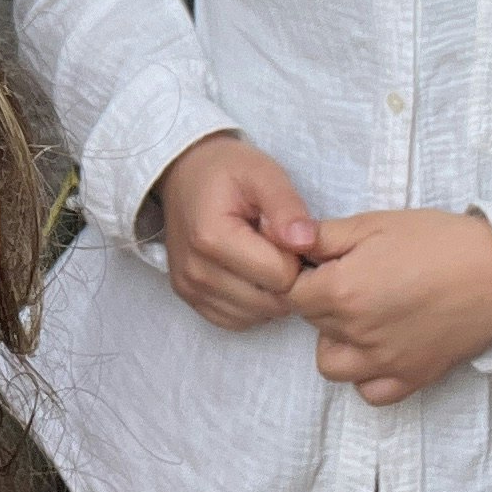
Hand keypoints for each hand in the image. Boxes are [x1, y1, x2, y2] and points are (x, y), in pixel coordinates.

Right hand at [154, 131, 320, 330]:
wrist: (184, 173)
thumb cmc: (226, 171)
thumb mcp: (262, 173)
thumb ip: (287, 207)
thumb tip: (306, 243)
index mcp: (212, 238)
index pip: (281, 276)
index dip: (294, 256)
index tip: (285, 233)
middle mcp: (196, 270)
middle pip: (269, 301)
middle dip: (284, 277)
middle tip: (277, 245)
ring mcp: (189, 288)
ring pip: (255, 315)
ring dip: (269, 293)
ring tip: (263, 256)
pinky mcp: (188, 297)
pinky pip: (235, 320)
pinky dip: (251, 304)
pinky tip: (249, 273)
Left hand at [288, 210, 491, 403]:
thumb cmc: (439, 242)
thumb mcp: (374, 224)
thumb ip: (322, 236)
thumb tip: (287, 241)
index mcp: (342, 291)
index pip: (292, 292)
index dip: (304, 273)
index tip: (324, 263)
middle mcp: (357, 333)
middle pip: (312, 323)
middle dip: (322, 300)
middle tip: (353, 277)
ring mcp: (384, 361)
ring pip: (331, 364)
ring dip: (337, 341)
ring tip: (362, 315)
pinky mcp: (412, 377)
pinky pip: (370, 392)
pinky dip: (367, 376)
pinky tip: (380, 346)